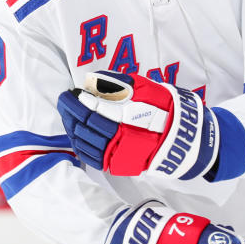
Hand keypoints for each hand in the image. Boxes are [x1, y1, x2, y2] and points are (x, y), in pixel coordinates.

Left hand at [57, 71, 218, 178]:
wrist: (181, 141)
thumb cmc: (165, 111)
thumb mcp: (148, 90)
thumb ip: (121, 84)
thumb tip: (95, 79)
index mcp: (130, 120)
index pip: (97, 110)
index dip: (82, 101)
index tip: (74, 92)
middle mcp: (122, 139)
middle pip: (87, 124)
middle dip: (71, 110)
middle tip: (64, 98)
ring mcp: (117, 155)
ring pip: (85, 141)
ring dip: (71, 125)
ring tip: (66, 112)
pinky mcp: (115, 165)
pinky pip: (89, 155)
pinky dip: (78, 142)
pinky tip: (74, 131)